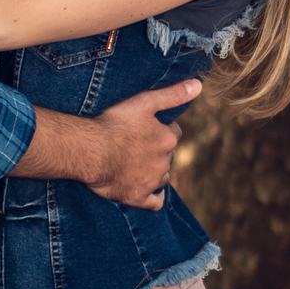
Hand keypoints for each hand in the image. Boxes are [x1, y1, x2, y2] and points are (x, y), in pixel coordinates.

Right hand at [16, 82, 202, 210]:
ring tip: (137, 164)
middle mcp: (164, 162)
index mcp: (168, 139)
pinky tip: (148, 191)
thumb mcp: (145, 101)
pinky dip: (154, 197)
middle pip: (167, 155)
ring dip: (155, 172)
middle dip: (157, 150)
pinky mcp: (137, 197)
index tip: (146, 126)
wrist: (90, 150)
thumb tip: (199, 85)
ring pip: (162, 177)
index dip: (161, 128)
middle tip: (137, 144)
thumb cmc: (115, 123)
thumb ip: (173, 94)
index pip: (173, 133)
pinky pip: (154, 203)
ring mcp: (151, 182)